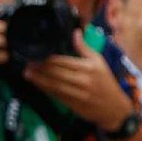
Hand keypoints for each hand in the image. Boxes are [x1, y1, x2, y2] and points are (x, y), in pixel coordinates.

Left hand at [23, 30, 137, 129]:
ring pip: (54, 86)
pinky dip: (46, 90)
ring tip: (27, 73)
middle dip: (40, 68)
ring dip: (39, 80)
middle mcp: (82, 81)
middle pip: (56, 73)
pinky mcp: (73, 105)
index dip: (48, 59)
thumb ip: (85, 47)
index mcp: (88, 68)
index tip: (37, 54)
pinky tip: (38, 84)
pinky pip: (56, 96)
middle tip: (27, 62)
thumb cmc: (106, 82)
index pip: (64, 62)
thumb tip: (76, 32)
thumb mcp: (99, 61)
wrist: (114, 109)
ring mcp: (77, 94)